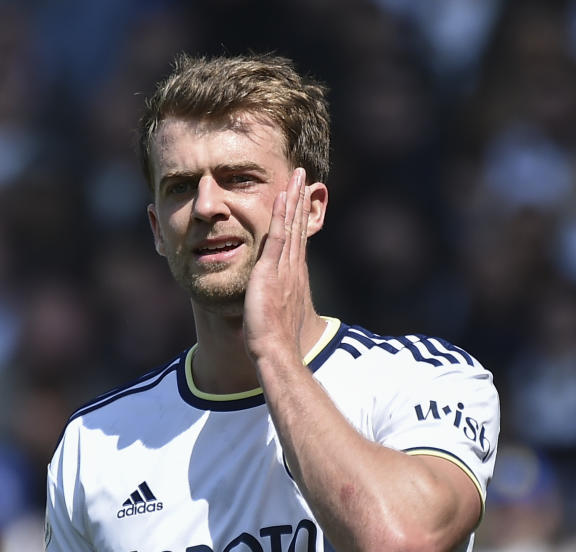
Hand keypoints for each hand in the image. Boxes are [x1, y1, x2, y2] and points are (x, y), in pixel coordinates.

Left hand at [243, 167, 311, 363]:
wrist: (276, 351)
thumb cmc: (275, 342)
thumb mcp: (276, 315)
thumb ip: (275, 304)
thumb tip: (272, 307)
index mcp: (294, 277)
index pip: (297, 240)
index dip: (299, 218)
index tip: (301, 198)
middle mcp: (293, 268)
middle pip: (298, 227)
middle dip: (300, 200)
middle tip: (304, 177)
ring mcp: (284, 268)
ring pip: (291, 226)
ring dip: (293, 199)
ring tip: (297, 176)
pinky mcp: (271, 271)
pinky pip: (277, 237)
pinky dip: (280, 216)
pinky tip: (282, 196)